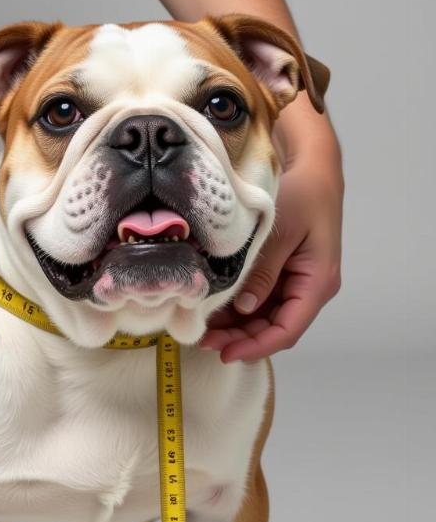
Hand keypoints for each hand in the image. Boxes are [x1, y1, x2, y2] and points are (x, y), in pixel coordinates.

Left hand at [200, 144, 342, 361]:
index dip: (255, 346)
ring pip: (263, 320)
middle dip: (239, 340)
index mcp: (317, 282)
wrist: (312, 168)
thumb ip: (262, 272)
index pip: (287, 330)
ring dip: (236, 328)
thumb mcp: (280, 232)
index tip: (225, 353)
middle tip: (203, 342)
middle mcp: (308, 289)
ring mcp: (294, 284)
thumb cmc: (303, 194)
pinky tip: (213, 312)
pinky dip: (237, 311)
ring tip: (202, 330)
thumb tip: (244, 308)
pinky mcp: (280, 277)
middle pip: (273, 330)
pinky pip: (258, 303)